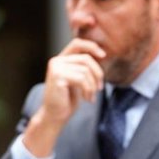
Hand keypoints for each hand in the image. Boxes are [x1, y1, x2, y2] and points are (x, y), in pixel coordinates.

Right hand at [22, 39, 105, 156]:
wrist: (54, 116)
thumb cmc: (67, 100)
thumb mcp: (78, 80)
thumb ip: (84, 67)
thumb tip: (101, 55)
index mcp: (61, 59)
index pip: (77, 43)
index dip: (92, 46)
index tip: (103, 55)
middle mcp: (56, 61)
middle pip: (86, 59)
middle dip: (97, 73)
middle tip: (100, 88)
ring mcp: (56, 68)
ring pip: (85, 70)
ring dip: (92, 86)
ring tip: (91, 96)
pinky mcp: (58, 76)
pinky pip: (81, 79)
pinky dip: (88, 90)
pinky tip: (87, 99)